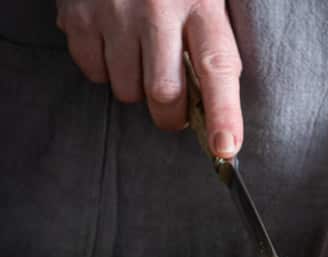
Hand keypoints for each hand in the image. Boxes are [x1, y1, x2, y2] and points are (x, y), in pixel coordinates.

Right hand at [56, 0, 242, 156]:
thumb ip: (215, 42)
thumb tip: (219, 109)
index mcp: (202, 2)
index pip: (217, 68)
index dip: (223, 114)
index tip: (225, 148)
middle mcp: (157, 7)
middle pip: (165, 95)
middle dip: (172, 116)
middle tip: (175, 108)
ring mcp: (113, 11)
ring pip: (128, 91)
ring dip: (137, 89)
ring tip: (141, 57)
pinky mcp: (78, 13)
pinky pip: (93, 72)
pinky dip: (105, 70)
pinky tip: (114, 43)